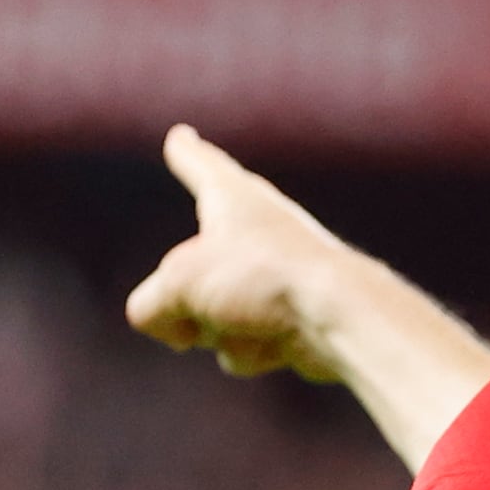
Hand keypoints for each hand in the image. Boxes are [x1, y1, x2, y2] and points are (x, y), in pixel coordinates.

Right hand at [125, 127, 358, 384]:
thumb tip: (173, 330)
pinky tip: (274, 343)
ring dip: (215, 330)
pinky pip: (243, 343)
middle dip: (185, 298)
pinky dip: (250, 350)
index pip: (199, 165)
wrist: (337, 318)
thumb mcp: (177, 285)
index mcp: (233, 196)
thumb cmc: (261, 280)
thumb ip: (151, 305)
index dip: (184, 154)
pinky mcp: (294, 317)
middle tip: (196, 308)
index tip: (180, 139)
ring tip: (247, 321)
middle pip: (190, 269)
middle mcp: (259, 228)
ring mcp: (276, 275)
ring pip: (210, 313)